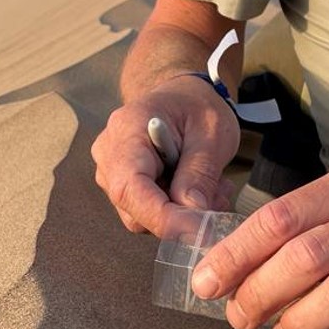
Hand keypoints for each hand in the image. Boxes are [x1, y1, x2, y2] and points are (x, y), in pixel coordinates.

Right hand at [91, 74, 239, 234]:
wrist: (181, 97)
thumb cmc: (196, 106)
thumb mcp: (212, 132)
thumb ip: (200, 173)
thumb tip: (193, 215)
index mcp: (127, 131)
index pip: (131, 189)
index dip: (162, 218)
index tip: (199, 231)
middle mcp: (109, 155)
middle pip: (135, 210)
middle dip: (179, 215)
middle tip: (218, 196)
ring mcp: (111, 173)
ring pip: (142, 218)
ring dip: (181, 213)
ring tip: (211, 187)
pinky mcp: (123, 186)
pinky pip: (146, 213)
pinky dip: (176, 210)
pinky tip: (195, 188)